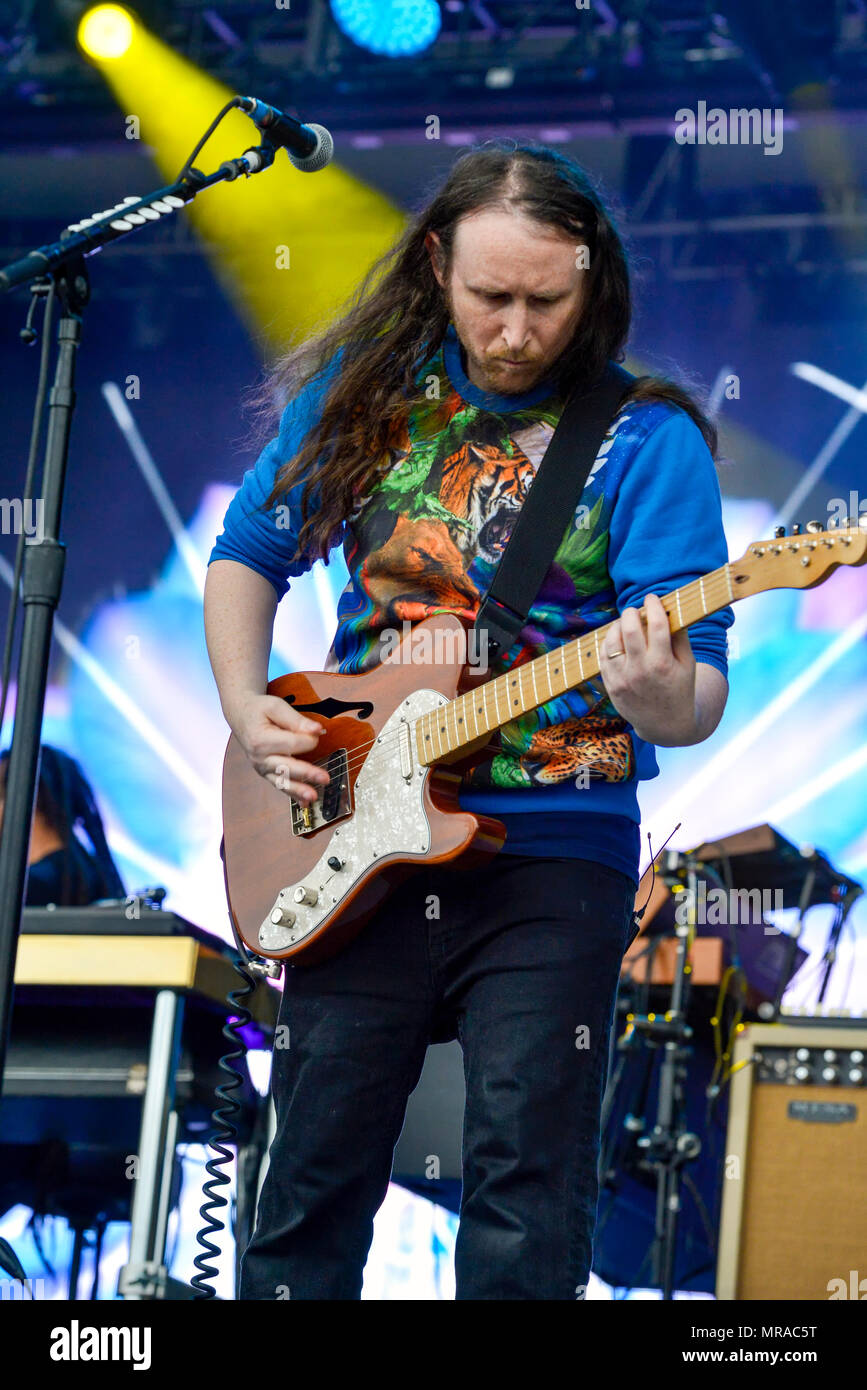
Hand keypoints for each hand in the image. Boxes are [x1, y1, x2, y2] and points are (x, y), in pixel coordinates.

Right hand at [231, 693, 329, 803]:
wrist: (240, 715)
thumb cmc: (258, 709)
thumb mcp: (276, 706)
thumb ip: (296, 720)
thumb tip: (317, 730)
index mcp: (260, 739)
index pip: (292, 743)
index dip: (309, 739)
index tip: (318, 731)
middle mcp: (259, 757)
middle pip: (286, 767)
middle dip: (307, 773)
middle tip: (325, 778)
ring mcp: (261, 767)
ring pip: (282, 781)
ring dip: (299, 790)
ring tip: (314, 796)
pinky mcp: (266, 773)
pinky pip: (280, 785)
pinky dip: (292, 795)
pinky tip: (305, 802)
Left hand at [598, 594, 698, 745]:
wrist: (666, 725)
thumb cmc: (680, 689)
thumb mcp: (688, 665)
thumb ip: (680, 637)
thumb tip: (670, 609)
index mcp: (662, 664)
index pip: (656, 625)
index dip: (653, 606)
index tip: (652, 598)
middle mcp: (639, 670)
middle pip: (629, 629)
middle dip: (631, 613)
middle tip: (635, 610)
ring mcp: (622, 679)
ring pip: (611, 641)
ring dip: (616, 627)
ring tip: (625, 624)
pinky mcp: (611, 685)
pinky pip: (603, 657)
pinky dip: (608, 644)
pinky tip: (617, 640)